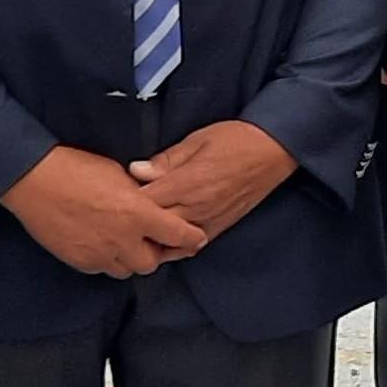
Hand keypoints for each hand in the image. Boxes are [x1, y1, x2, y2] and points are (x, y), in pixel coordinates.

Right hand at [0, 145, 207, 277]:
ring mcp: (100, 253)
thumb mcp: (120, 176)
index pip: (179, 235)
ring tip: (124, 241)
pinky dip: (107, 260)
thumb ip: (141, 196)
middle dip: (156, 252)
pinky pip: (102, 268)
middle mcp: (123, 238)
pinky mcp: (79, 260)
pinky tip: (101, 243)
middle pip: (152, 262)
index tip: (196, 238)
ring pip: (127, 269)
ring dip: (130, 258)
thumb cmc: (77, 169)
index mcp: (139, 213)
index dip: (191, 239)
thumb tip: (152, 203)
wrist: (34, 180)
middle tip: (153, 240)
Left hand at [129, 120, 297, 239]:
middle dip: (133, 223)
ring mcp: (209, 220)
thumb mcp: (197, 139)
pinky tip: (162, 240)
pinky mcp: (220, 227)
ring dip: (151, 239)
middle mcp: (197, 207)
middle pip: (152, 226)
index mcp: (187, 183)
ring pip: (169, 243)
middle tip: (117, 217)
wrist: (274, 150)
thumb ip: (165, 160)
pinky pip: (191, 246)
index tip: (112, 196)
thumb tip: (135, 171)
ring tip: (134, 233)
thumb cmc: (236, 139)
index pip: (143, 202)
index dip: (124, 201)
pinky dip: (173, 247)